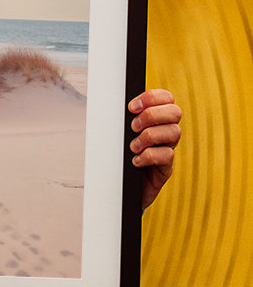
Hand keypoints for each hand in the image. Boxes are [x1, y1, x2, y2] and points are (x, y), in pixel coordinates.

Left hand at [128, 88, 181, 209]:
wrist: (120, 189)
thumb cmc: (119, 158)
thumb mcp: (120, 135)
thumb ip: (123, 119)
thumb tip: (111, 103)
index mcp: (156, 119)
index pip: (166, 98)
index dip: (152, 97)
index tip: (132, 107)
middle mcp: (166, 132)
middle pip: (175, 112)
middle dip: (151, 115)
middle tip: (133, 127)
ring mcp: (168, 149)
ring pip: (174, 132)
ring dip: (149, 136)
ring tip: (133, 147)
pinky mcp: (166, 168)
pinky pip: (167, 155)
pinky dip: (149, 156)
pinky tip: (135, 161)